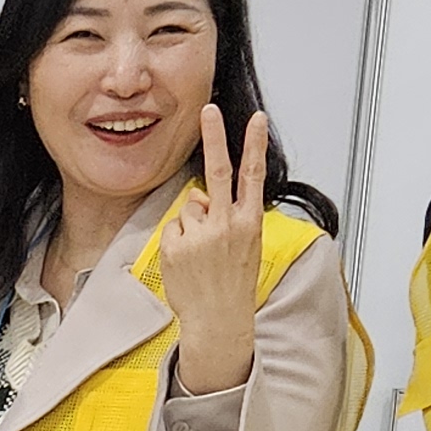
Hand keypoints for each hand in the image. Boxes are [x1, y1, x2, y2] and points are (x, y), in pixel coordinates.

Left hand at [161, 102, 269, 397]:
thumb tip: (201, 197)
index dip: (255, 145)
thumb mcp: (242, 246)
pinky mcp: (178, 246)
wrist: (219, 320)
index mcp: (250, 223)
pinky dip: (178, 241)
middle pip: (219, 171)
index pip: (253, 175)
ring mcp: (201, 235)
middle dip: (214, 137)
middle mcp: (227, 224)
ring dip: (193, 224)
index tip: (257, 118)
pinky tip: (189, 263)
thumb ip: (226, 215)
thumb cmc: (232, 283)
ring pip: (190, 207)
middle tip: (207, 110)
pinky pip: (174, 228)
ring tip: (203, 256)